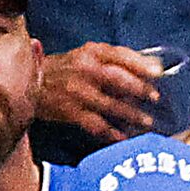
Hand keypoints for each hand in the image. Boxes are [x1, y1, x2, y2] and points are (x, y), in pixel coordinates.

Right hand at [37, 43, 162, 141]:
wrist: (32, 82)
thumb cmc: (67, 67)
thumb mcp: (89, 53)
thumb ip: (118, 58)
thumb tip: (152, 66)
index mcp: (92, 53)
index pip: (121, 56)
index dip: (141, 65)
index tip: (158, 74)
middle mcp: (85, 70)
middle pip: (118, 79)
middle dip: (140, 90)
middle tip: (154, 98)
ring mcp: (77, 92)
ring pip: (110, 105)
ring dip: (131, 115)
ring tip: (146, 122)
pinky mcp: (70, 112)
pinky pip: (96, 124)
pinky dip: (112, 133)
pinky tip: (124, 138)